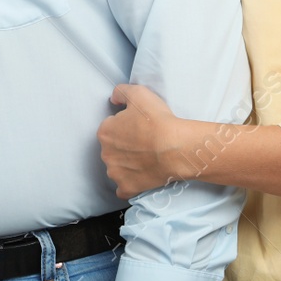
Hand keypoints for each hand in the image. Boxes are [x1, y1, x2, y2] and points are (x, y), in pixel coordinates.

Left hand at [97, 83, 183, 198]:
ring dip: (126, 165)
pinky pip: (123, 188)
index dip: (126, 126)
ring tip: (145, 160)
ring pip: (116, 168)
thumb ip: (120, 92)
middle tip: (144, 143)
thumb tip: (113, 99)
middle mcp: (105, 153)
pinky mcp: (127, 188)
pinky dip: (129, 185)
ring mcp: (115, 173)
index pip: (111, 127)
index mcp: (105, 132)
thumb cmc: (157, 120)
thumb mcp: (138, 93)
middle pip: (112, 148)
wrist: (176, 148)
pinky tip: (139, 179)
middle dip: (124, 146)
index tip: (139, 127)